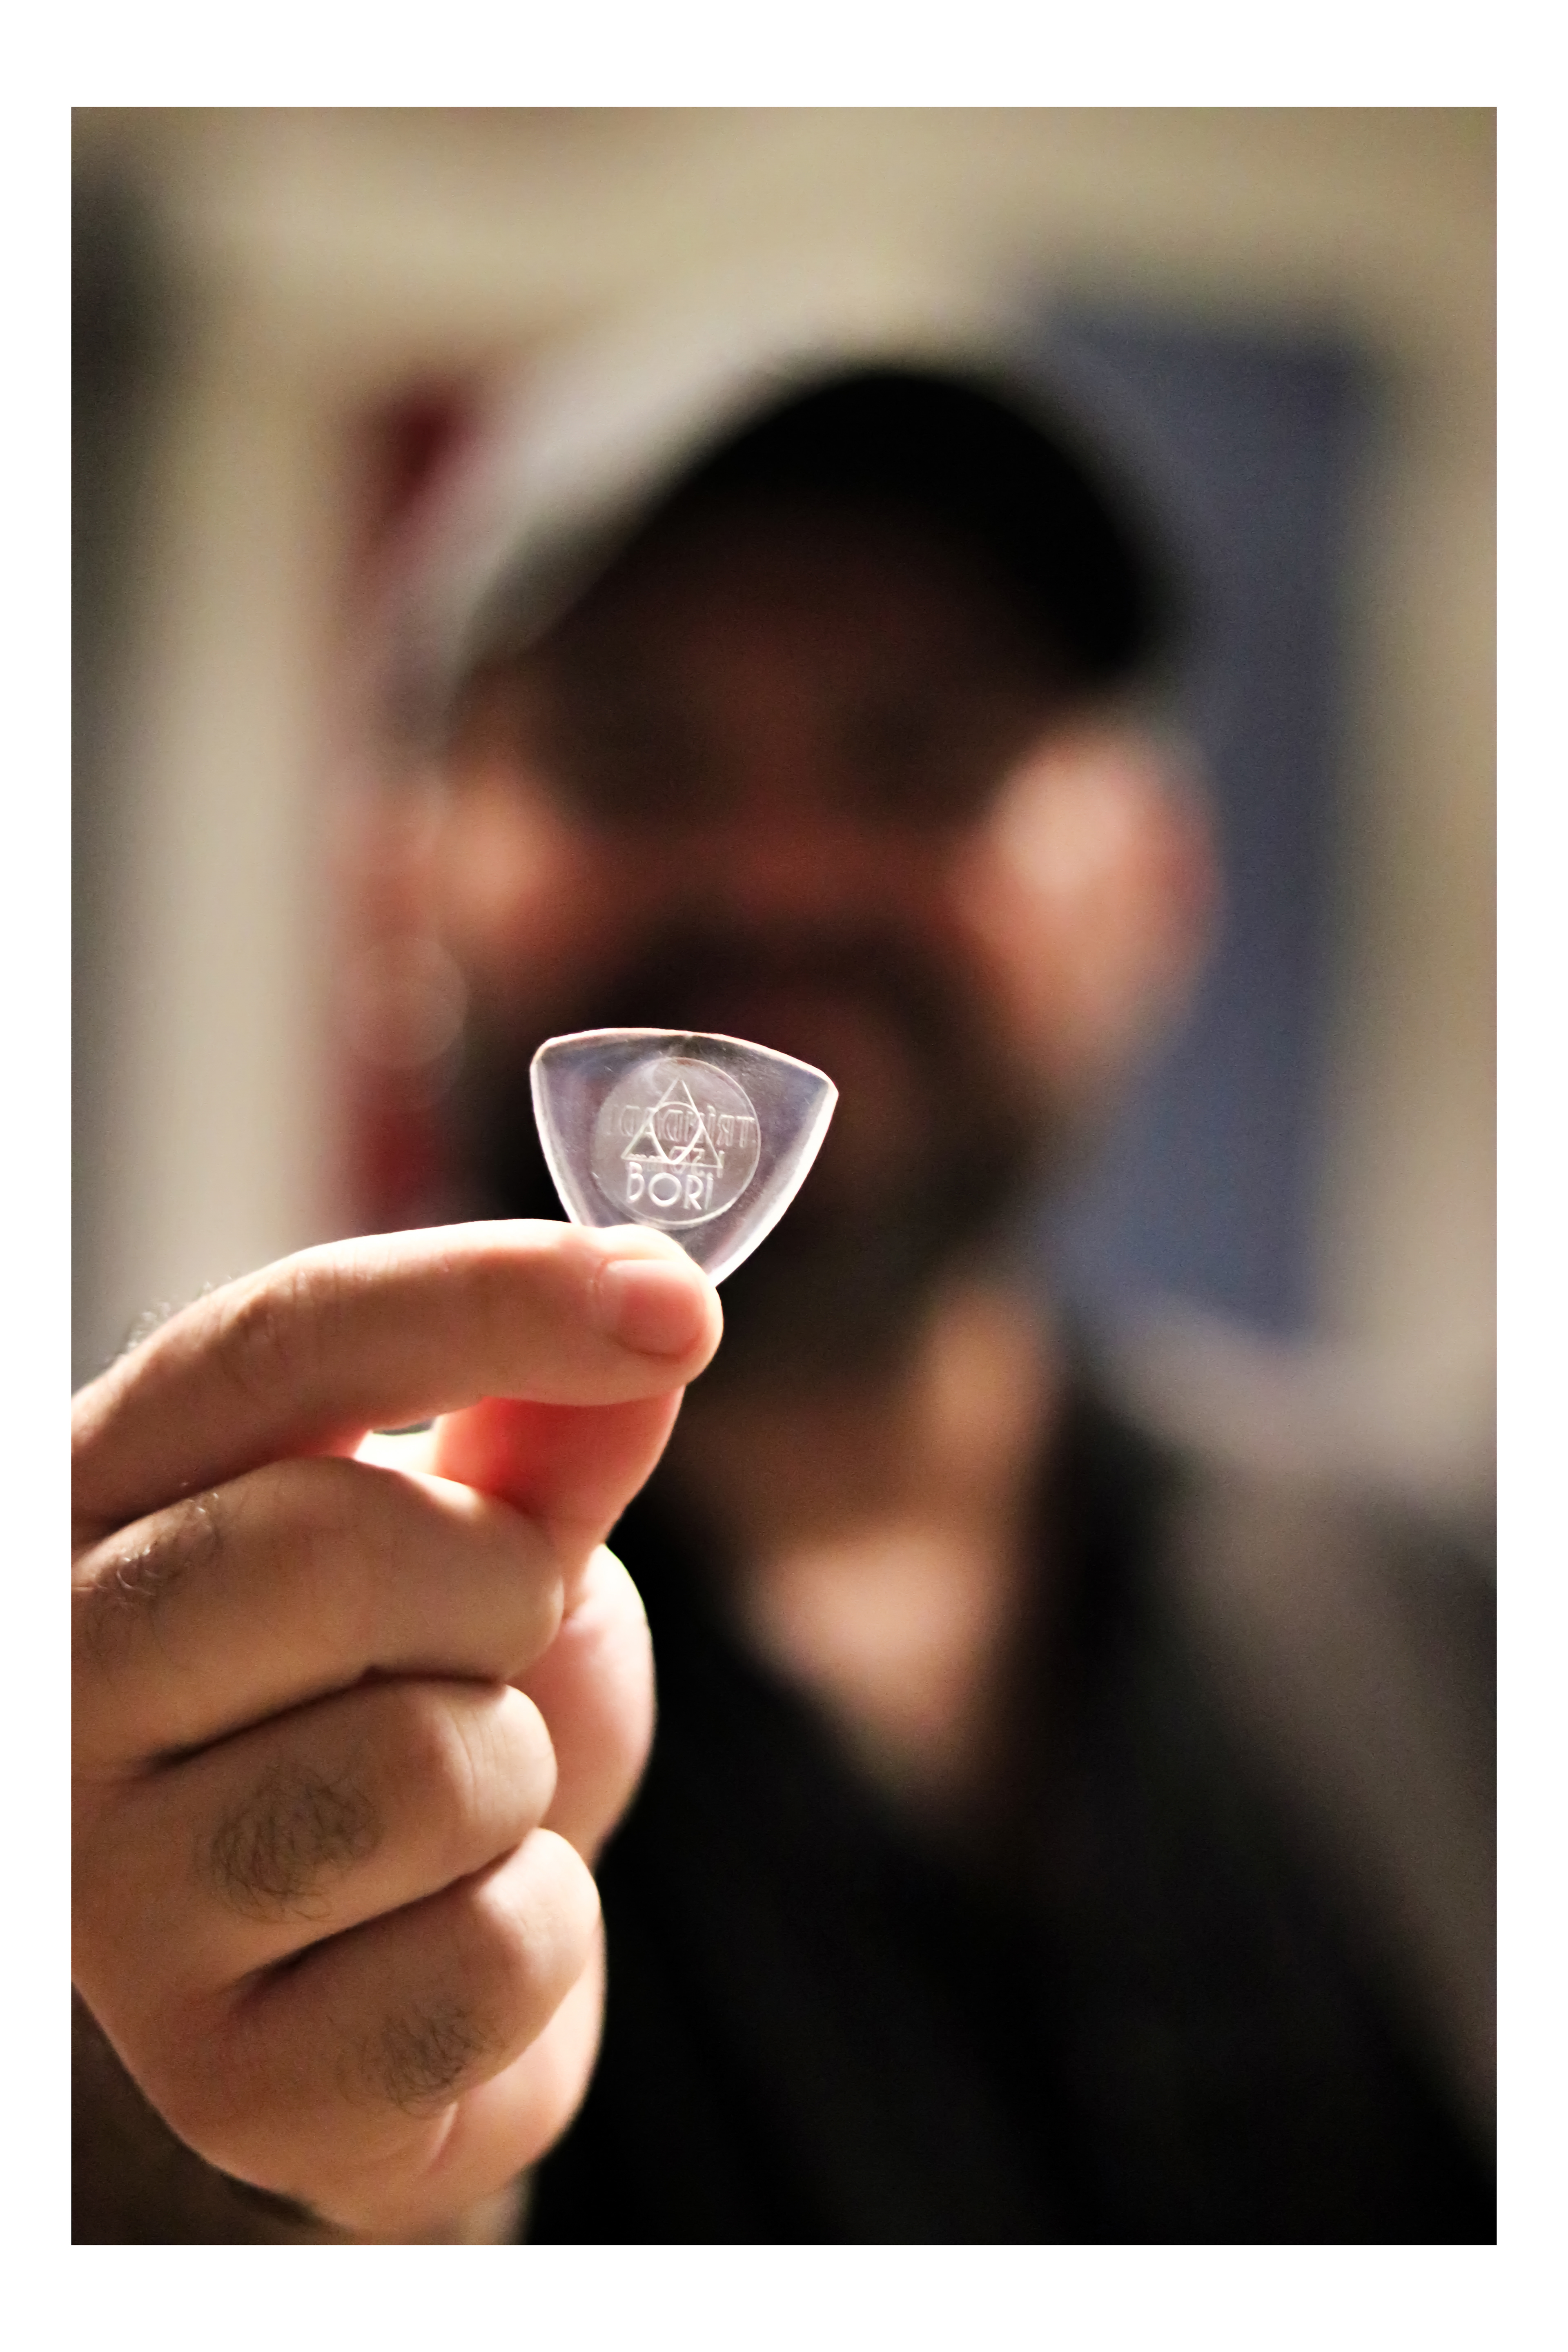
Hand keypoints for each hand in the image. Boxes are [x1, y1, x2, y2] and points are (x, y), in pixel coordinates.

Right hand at [72, 1220, 720, 2238]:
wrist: (390, 1977)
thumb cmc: (415, 1710)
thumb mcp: (482, 1542)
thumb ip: (548, 1434)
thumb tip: (650, 1310)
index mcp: (109, 1501)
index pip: (281, 1345)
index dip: (489, 1297)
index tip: (678, 1299)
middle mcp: (59, 1689)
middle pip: (326, 1547)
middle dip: (498, 1580)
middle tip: (504, 1628)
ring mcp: (114, 1898)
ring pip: (426, 1763)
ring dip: (519, 1772)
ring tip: (458, 1803)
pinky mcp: (225, 2078)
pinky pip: (485, 1954)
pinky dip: (536, 1936)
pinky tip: (447, 1937)